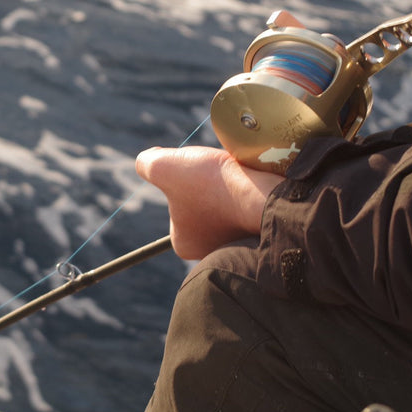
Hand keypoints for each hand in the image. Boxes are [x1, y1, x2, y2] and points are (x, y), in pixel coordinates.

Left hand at [135, 146, 282, 259]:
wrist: (265, 196)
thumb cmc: (211, 186)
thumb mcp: (163, 167)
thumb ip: (146, 164)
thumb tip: (150, 159)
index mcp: (184, 244)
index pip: (176, 207)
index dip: (184, 181)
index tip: (198, 174)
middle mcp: (210, 252)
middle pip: (203, 207)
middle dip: (209, 188)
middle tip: (218, 177)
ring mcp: (239, 245)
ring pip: (227, 207)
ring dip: (229, 189)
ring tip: (237, 180)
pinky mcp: (263, 234)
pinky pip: (250, 209)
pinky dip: (249, 194)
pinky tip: (251, 186)